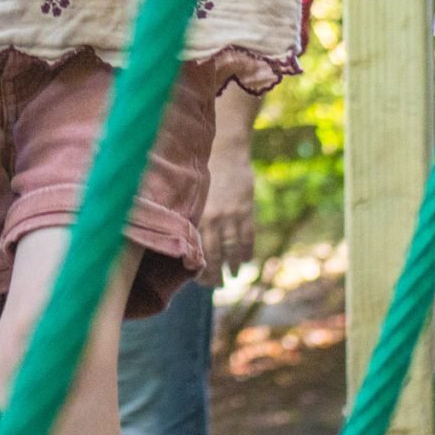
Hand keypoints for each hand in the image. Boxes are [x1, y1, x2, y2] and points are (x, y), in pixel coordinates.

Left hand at [198, 162, 256, 285]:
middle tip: (217, 285)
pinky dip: (247, 252)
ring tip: (232, 276)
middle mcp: (211, 218)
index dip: (197, 267)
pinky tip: (246, 260)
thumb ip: (193, 215)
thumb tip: (187, 239)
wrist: (225, 148)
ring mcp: (230, 215)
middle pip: (213, 254)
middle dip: (215, 273)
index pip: (195, 249)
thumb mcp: (194, 193)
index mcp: (195, 214)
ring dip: (232, 266)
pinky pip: (247, 238)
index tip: (198, 278)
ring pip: (231, 249)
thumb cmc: (205, 171)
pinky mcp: (246, 210)